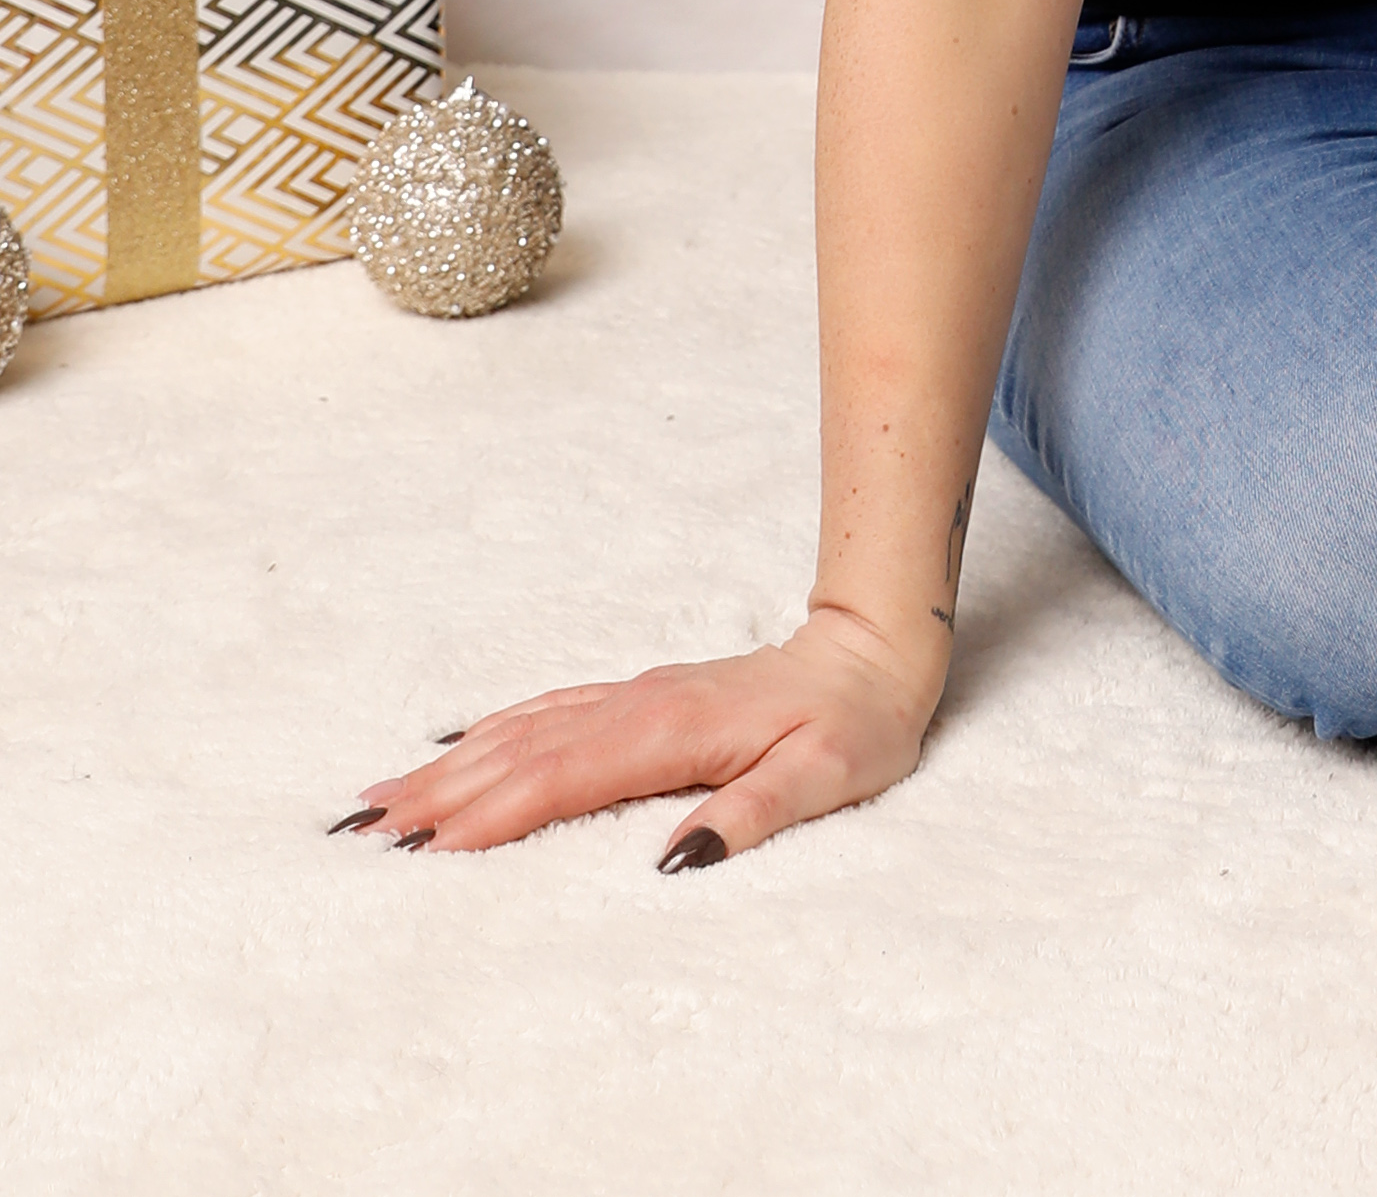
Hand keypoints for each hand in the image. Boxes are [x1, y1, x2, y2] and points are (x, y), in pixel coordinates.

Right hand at [333, 601, 942, 869]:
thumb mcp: (825, 778)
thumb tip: (677, 859)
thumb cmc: (853, 726)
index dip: (499, 809)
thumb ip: (752, 814)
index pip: (570, 775)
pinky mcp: (639, 699)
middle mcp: (642, 706)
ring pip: (528, 729)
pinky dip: (495, 732)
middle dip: (445, 790)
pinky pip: (550, 713)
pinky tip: (458, 746)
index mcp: (677, 730)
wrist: (872, 655)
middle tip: (367, 827)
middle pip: (527, 751)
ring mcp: (635, 697)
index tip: (432, 842)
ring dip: (455, 763)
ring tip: (383, 796)